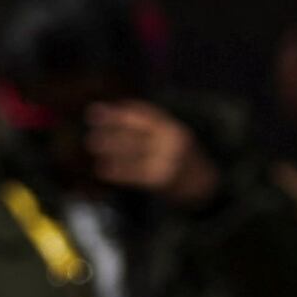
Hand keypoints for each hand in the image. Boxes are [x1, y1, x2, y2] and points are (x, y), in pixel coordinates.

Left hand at [83, 101, 219, 211]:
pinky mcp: (162, 180)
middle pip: (136, 132)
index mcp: (173, 128)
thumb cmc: (180, 158)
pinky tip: (102, 169)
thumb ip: (149, 127)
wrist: (206, 185)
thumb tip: (116, 113)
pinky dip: (117, 171)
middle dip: (111, 128)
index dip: (118, 112)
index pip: (142, 115)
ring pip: (133, 152)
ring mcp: (168, 161)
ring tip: (91, 144)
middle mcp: (172, 142)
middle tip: (90, 126)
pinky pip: (134, 174)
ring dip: (110, 147)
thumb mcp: (172, 136)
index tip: (97, 111)